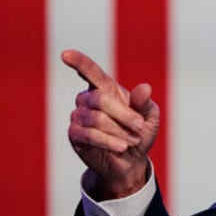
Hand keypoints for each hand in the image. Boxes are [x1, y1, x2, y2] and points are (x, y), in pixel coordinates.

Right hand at [61, 49, 160, 199]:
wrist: (132, 160)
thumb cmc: (139, 132)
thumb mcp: (149, 117)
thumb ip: (145, 102)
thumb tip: (144, 88)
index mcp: (105, 88)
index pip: (90, 71)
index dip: (79, 62)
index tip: (66, 54)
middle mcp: (88, 99)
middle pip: (100, 99)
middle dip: (124, 114)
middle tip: (140, 126)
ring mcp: (78, 117)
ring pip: (96, 119)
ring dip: (119, 131)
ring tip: (132, 140)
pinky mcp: (74, 135)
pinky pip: (89, 135)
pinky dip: (109, 141)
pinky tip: (121, 147)